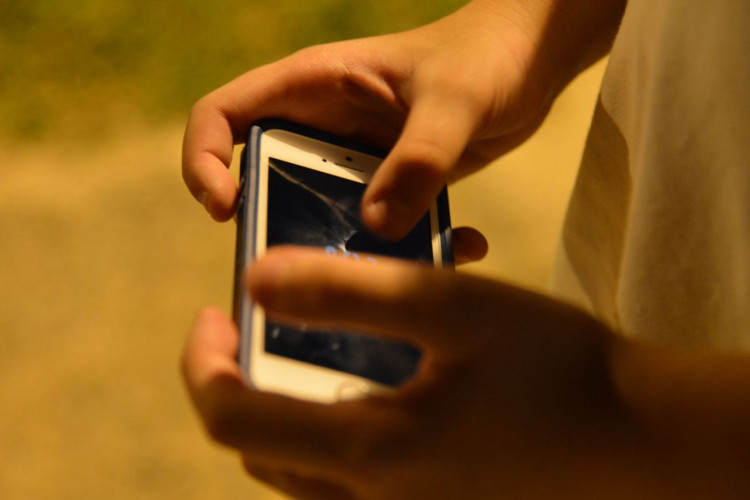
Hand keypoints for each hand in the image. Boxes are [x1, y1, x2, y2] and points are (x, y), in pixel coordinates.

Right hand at [182, 1, 559, 238]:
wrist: (530, 59)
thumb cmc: (489, 54)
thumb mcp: (456, 100)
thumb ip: (420, 159)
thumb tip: (377, 226)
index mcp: (312, 84)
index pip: (220, 116)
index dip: (202, 161)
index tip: (226, 209)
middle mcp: (321, 124)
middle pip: (259, 178)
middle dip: (272, 224)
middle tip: (306, 264)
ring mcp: (353, 158)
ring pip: (317, 212)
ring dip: (340, 247)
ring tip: (385, 273)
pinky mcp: (389, 183)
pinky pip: (372, 224)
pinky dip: (399, 245)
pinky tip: (457, 248)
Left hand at [183, 247, 648, 499]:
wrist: (634, 438)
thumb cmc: (553, 365)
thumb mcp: (451, 307)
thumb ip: (349, 292)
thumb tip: (256, 280)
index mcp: (369, 451)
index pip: (231, 421)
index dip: (203, 365)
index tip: (212, 311)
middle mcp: (370, 499)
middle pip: (257, 452)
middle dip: (235, 386)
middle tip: (253, 329)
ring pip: (296, 471)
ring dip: (277, 410)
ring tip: (300, 351)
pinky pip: (341, 480)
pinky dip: (324, 432)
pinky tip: (361, 386)